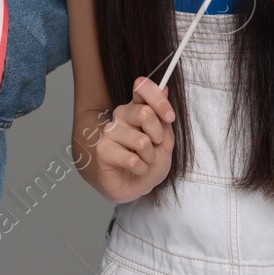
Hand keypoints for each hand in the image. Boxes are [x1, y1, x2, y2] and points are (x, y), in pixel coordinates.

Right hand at [86, 77, 175, 203]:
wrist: (134, 187)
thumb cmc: (149, 163)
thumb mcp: (165, 142)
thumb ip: (164, 119)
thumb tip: (165, 88)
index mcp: (136, 108)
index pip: (142, 87)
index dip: (158, 99)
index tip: (169, 117)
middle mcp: (121, 116)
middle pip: (144, 113)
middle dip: (158, 135)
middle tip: (155, 146)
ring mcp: (110, 132)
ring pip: (141, 141)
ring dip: (150, 158)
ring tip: (144, 161)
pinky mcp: (103, 151)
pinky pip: (133, 160)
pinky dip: (141, 170)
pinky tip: (135, 170)